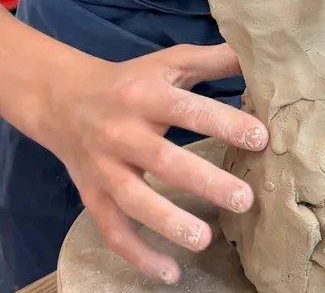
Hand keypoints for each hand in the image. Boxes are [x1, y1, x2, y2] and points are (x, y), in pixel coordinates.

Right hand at [35, 44, 267, 283]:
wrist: (63, 99)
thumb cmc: (132, 81)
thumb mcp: (170, 63)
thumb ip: (214, 60)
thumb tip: (261, 54)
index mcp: (146, 96)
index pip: (188, 110)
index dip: (224, 123)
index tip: (261, 138)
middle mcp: (122, 132)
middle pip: (164, 160)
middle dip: (205, 182)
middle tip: (244, 200)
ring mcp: (105, 168)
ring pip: (134, 201)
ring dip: (169, 222)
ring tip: (204, 240)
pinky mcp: (93, 196)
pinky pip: (114, 231)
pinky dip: (139, 255)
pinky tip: (170, 273)